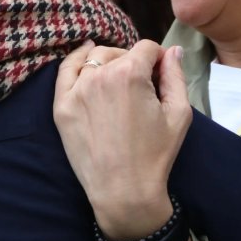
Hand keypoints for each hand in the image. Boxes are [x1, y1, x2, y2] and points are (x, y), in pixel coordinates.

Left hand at [53, 40, 191, 239]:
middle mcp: (99, 75)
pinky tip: (85, 55)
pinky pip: (66, 71)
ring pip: (94, 58)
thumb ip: (176, 76)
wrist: (123, 191)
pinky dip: (76, 60)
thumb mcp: (179, 113)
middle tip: (142, 88)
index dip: (158, 59)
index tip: (161, 75)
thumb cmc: (156, 155)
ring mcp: (76, 90)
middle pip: (120, 52)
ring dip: (109, 63)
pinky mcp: (61, 106)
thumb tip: (172, 51)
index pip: (146, 48)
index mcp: (130, 74)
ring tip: (119, 81)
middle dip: (134, 63)